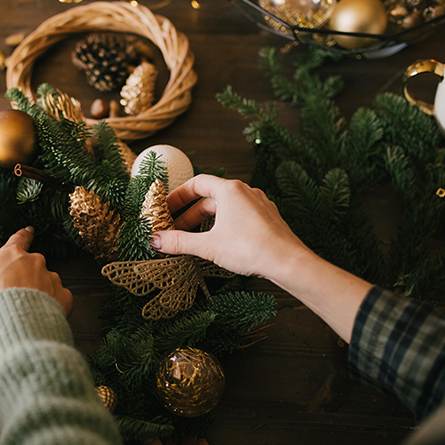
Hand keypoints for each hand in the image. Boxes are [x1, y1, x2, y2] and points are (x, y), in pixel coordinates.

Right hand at [0, 227, 71, 318]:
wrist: (13, 327)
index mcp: (11, 255)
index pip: (19, 239)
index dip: (24, 236)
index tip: (29, 231)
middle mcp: (34, 261)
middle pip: (33, 265)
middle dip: (28, 277)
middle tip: (18, 296)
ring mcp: (51, 277)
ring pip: (47, 281)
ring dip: (40, 291)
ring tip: (28, 310)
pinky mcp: (63, 294)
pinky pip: (59, 297)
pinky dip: (52, 304)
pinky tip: (41, 315)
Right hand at [151, 175, 310, 281]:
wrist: (287, 261)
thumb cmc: (251, 248)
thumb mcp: (208, 246)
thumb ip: (179, 241)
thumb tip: (156, 240)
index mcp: (230, 190)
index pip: (197, 183)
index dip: (178, 195)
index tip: (167, 208)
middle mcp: (245, 192)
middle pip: (210, 197)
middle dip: (190, 213)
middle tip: (175, 228)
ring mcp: (258, 204)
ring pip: (225, 207)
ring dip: (206, 220)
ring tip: (193, 237)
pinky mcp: (267, 218)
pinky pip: (239, 215)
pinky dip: (223, 224)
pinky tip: (218, 241)